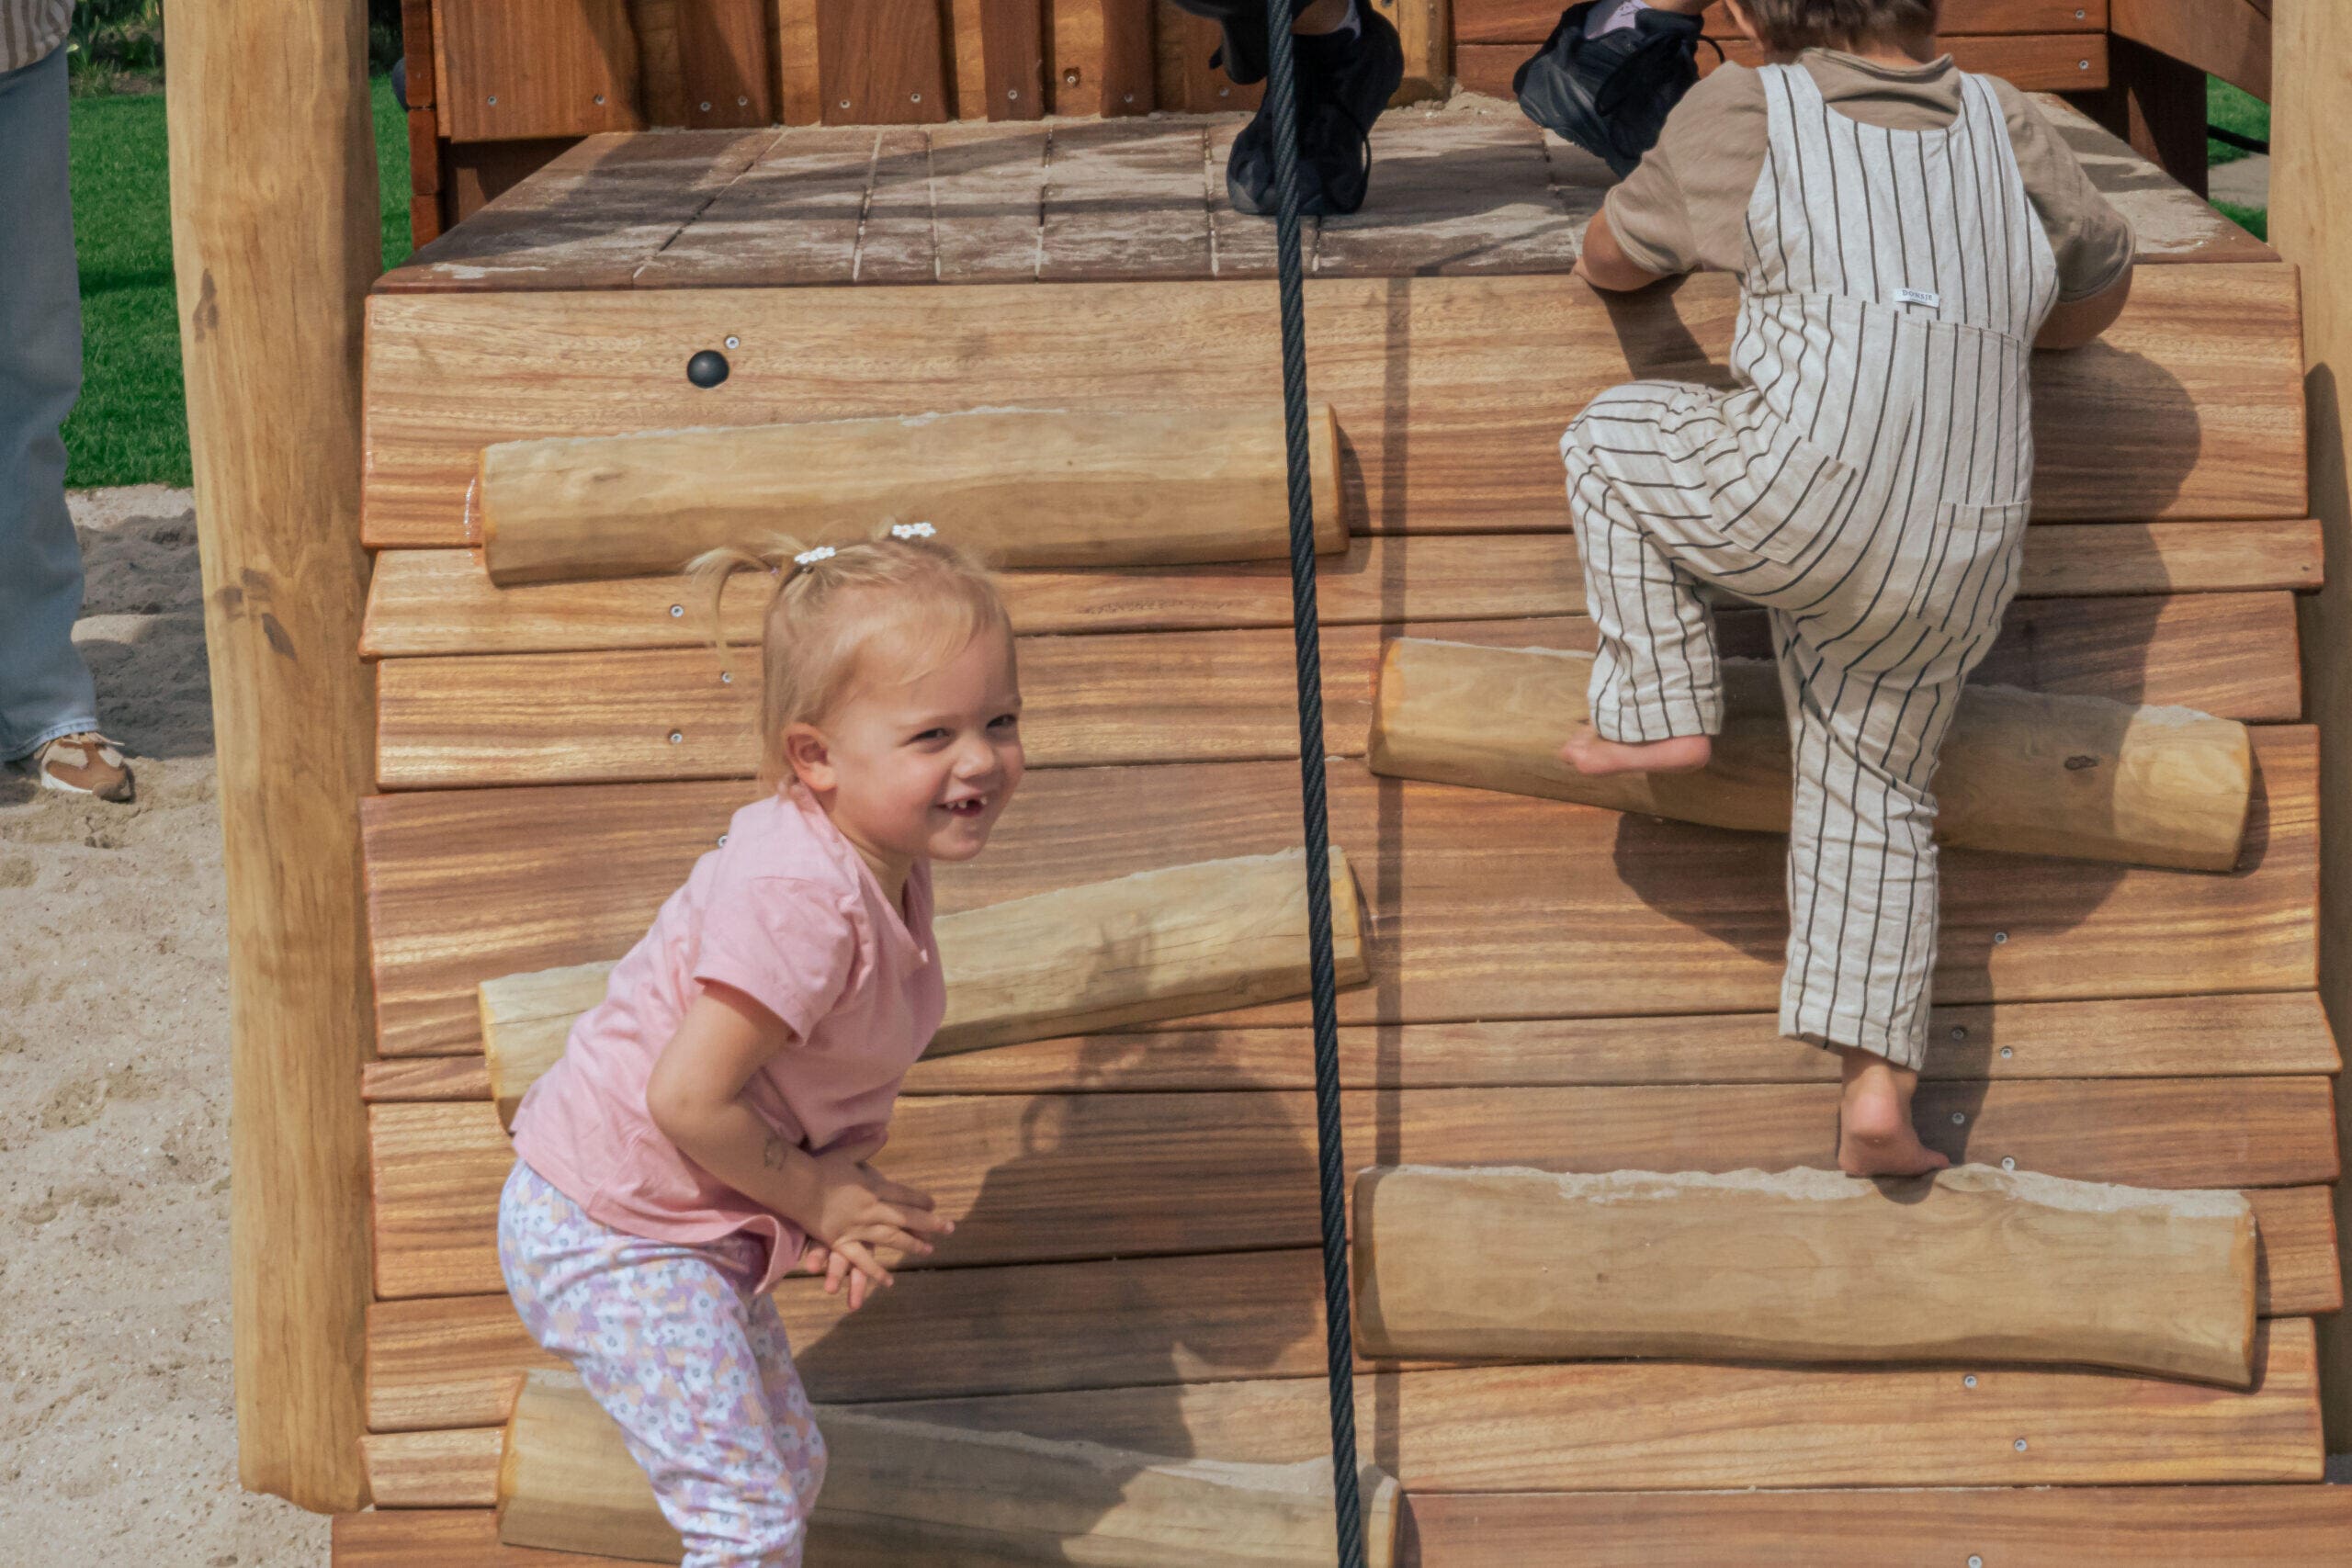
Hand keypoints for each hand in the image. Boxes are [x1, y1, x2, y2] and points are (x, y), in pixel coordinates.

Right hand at [808, 1140, 951, 1308]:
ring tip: (929, 1250)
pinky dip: (876, 1271)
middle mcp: (872, 1208)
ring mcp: (858, 1227)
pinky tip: (890, 1281)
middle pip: (906, 1217)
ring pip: (891, 1238)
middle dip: (929, 1223)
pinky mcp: (841, 1242)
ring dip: (911, 1244)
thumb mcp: (847, 1153)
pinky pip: (861, 1260)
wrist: (796, 1186)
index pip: (905, 1195)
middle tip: (949, 1229)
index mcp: (874, 1187)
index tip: (935, 1205)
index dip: (921, 1200)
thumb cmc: (821, 1168)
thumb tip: (884, 1133)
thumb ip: (867, 1146)